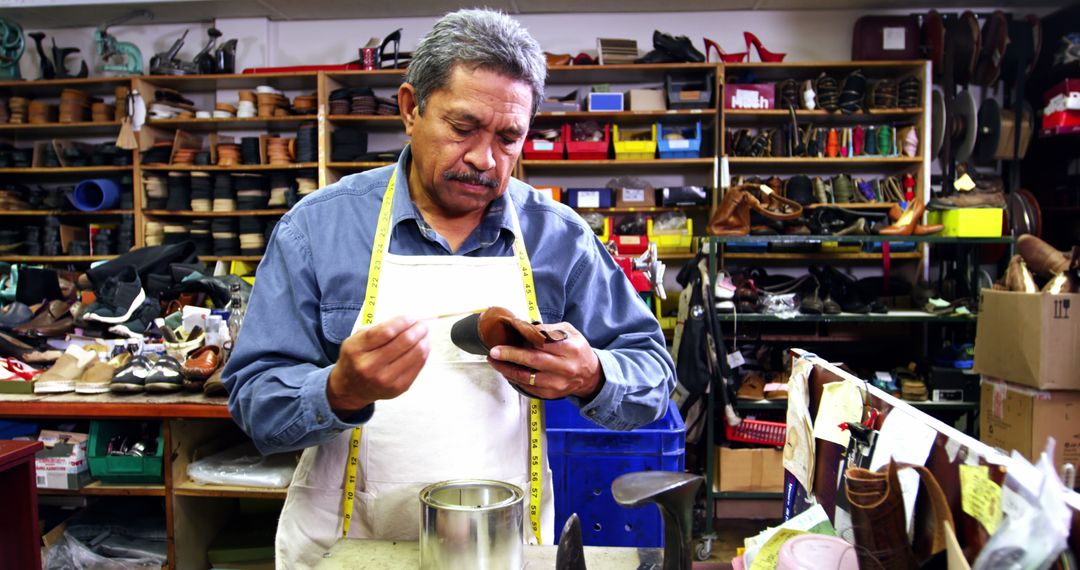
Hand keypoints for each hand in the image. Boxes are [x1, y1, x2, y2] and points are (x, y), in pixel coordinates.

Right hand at [327, 315, 429, 414]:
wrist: (351, 388)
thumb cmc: (357, 358)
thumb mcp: (356, 339)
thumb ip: (378, 329)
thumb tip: (408, 322)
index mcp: (357, 350)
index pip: (386, 331)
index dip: (403, 322)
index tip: (410, 317)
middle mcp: (370, 366)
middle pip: (404, 341)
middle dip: (418, 329)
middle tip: (422, 324)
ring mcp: (385, 379)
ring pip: (415, 354)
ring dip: (424, 340)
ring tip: (424, 334)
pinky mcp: (398, 388)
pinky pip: (418, 365)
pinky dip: (424, 353)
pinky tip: (423, 346)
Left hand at [486, 322, 603, 399]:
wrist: (590, 376)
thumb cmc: (577, 351)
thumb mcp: (570, 332)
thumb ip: (549, 329)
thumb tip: (524, 327)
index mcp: (570, 348)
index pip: (543, 343)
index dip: (523, 339)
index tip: (508, 335)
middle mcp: (564, 367)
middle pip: (533, 361)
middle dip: (510, 355)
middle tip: (494, 352)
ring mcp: (557, 383)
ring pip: (527, 377)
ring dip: (507, 369)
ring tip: (495, 361)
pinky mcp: (551, 394)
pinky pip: (528, 387)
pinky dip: (515, 379)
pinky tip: (507, 371)